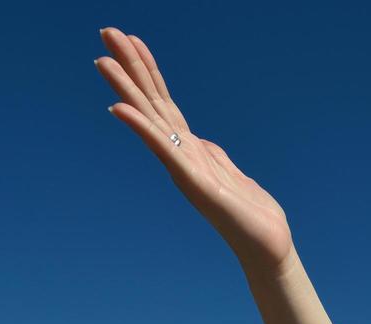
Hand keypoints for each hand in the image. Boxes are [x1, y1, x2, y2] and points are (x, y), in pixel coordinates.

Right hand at [96, 27, 295, 274]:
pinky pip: (163, 148)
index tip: (130, 38)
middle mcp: (181, 155)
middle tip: (106, 30)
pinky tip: (119, 108)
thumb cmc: (252, 215)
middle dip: (130, 66)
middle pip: (151, 102)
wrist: (267, 247)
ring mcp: (184, 168)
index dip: (148, 69)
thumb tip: (204, 142)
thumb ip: (214, 156)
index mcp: (190, 149)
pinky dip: (141, 127)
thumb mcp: (232, 174)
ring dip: (126, 88)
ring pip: (150, 119)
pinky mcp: (194, 182)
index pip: (164, 102)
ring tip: (102, 59)